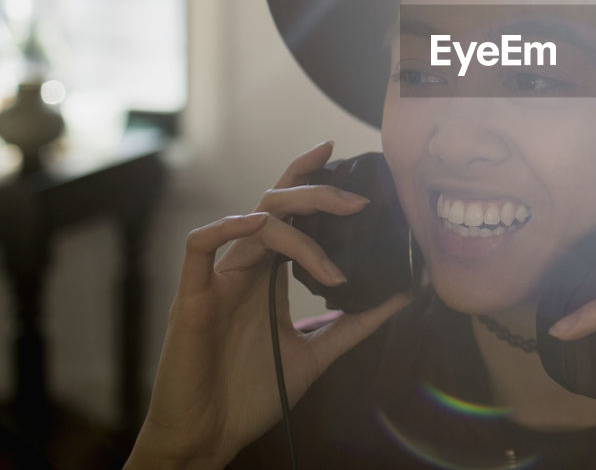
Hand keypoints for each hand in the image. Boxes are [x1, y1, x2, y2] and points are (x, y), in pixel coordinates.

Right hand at [126, 142, 409, 469]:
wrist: (208, 438)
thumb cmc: (252, 394)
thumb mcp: (317, 354)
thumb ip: (355, 323)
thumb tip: (402, 294)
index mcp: (269, 275)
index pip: (292, 214)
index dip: (312, 181)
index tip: (342, 157)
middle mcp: (245, 268)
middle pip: (276, 205)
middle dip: (317, 194)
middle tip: (359, 203)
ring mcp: (217, 280)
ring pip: (252, 222)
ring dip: (297, 233)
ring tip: (332, 265)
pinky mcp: (192, 299)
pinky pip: (199, 246)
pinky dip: (227, 228)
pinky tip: (259, 227)